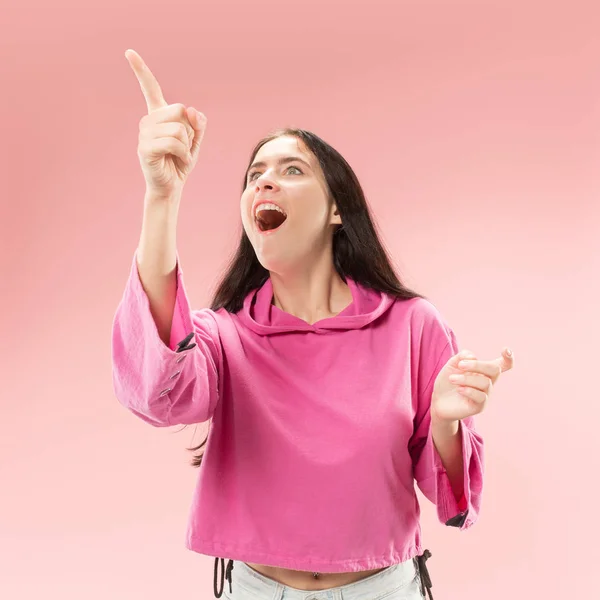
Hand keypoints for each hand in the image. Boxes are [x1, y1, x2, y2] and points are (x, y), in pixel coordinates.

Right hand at [125, 49, 206, 198]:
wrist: (171, 186)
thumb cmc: (180, 162)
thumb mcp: (195, 141)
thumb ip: (199, 123)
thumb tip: (193, 110)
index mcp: (158, 115)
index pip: (150, 88)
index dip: (140, 70)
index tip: (128, 52)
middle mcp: (148, 120)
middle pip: (181, 110)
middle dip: (191, 130)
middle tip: (183, 146)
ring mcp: (144, 133)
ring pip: (180, 128)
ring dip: (188, 145)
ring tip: (180, 155)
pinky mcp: (145, 148)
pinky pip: (174, 142)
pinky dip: (184, 153)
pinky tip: (179, 161)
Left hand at [431, 348, 513, 422]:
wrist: (438, 400)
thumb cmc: (448, 381)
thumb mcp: (452, 364)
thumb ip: (462, 356)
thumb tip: (473, 357)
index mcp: (484, 371)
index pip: (503, 365)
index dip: (508, 358)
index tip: (505, 350)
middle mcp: (488, 382)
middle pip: (495, 370)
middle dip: (477, 365)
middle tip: (460, 365)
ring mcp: (485, 395)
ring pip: (485, 383)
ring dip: (466, 378)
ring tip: (452, 378)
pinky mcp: (480, 407)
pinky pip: (481, 397)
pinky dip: (469, 390)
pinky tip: (459, 389)